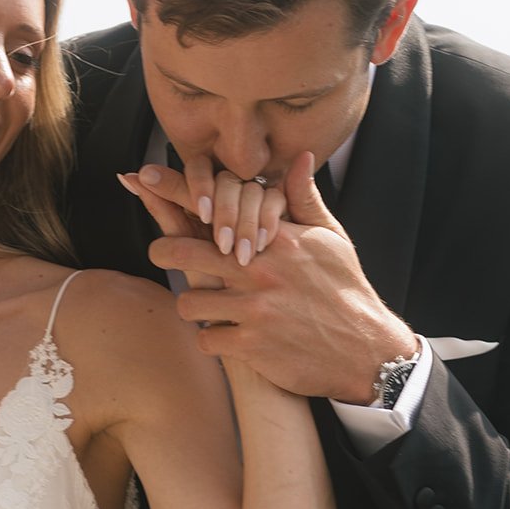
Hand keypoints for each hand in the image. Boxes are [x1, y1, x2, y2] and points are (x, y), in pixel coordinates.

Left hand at [146, 151, 416, 398]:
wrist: (366, 351)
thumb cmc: (346, 291)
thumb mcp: (331, 240)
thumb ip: (305, 199)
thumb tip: (300, 157)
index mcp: (276, 240)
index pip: (218, 207)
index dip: (175, 190)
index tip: (143, 180)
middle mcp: (260, 270)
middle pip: (186, 253)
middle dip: (164, 252)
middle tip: (161, 253)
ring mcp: (253, 309)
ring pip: (190, 303)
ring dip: (195, 306)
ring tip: (208, 308)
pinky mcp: (251, 345)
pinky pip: (206, 340)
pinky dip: (212, 341)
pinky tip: (227, 339)